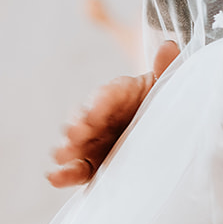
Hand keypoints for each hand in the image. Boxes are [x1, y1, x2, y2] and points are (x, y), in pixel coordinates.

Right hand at [46, 40, 180, 186]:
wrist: (163, 128)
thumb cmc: (162, 102)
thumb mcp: (166, 86)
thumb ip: (166, 70)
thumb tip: (169, 46)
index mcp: (120, 94)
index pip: (109, 94)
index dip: (101, 103)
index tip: (95, 113)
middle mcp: (101, 115)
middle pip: (85, 118)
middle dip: (78, 125)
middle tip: (74, 134)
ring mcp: (94, 139)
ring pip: (75, 143)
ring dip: (67, 148)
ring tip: (61, 155)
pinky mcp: (92, 162)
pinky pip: (77, 168)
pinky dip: (64, 173)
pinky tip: (53, 177)